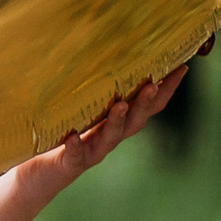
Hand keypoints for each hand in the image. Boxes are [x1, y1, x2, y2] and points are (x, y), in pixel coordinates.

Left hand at [6, 59, 191, 207]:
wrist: (39, 174)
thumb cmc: (62, 134)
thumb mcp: (81, 107)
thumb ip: (93, 86)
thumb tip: (101, 45)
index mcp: (116, 122)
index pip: (148, 106)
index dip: (166, 89)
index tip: (182, 68)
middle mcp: (109, 137)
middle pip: (135, 121)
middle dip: (146, 103)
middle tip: (154, 84)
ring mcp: (91, 151)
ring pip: (110, 138)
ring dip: (117, 121)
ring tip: (121, 105)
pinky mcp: (69, 163)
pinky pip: (75, 156)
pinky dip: (75, 146)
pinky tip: (72, 137)